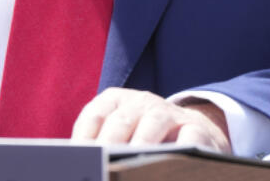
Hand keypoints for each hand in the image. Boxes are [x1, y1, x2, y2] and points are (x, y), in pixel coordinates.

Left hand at [71, 88, 230, 152]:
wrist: (193, 131)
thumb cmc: (145, 138)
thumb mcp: (122, 135)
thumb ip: (102, 146)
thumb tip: (79, 168)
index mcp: (116, 101)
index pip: (94, 115)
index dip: (84, 137)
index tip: (75, 157)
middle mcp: (141, 102)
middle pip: (120, 121)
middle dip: (108, 145)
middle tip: (99, 165)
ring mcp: (168, 113)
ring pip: (152, 125)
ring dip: (140, 145)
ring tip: (129, 168)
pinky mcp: (194, 129)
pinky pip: (187, 138)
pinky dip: (176, 151)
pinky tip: (163, 168)